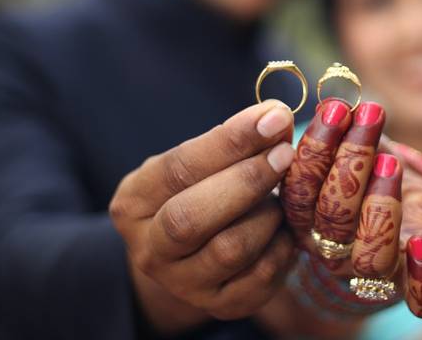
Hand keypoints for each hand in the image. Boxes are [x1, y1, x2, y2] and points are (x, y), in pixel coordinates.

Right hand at [109, 101, 297, 329]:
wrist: (192, 255)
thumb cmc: (199, 191)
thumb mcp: (201, 162)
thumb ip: (234, 140)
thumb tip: (277, 117)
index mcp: (134, 201)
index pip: (178, 168)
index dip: (230, 142)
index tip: (273, 118)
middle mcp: (149, 249)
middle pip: (191, 218)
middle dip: (246, 181)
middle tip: (285, 154)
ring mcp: (183, 284)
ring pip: (229, 250)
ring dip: (268, 215)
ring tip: (283, 195)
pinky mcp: (221, 305)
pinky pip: (260, 277)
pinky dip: (283, 246)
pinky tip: (287, 227)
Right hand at [280, 99, 421, 318]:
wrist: (401, 217)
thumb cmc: (369, 176)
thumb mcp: (351, 150)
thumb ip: (339, 132)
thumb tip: (335, 102)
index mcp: (305, 219)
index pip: (299, 191)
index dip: (315, 150)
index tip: (336, 109)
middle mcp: (332, 250)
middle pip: (331, 218)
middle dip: (350, 160)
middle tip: (369, 115)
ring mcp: (373, 271)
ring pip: (370, 255)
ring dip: (379, 206)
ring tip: (391, 160)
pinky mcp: (413, 282)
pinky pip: (420, 298)